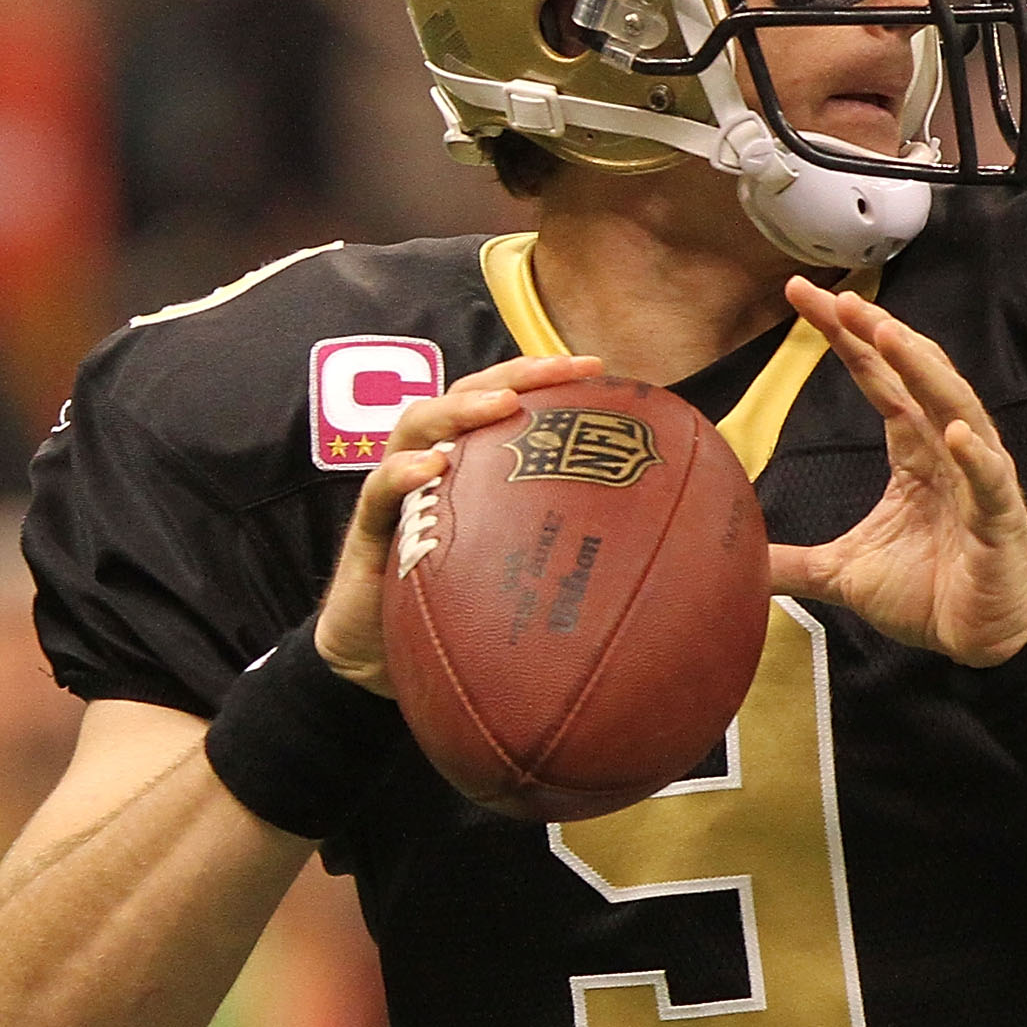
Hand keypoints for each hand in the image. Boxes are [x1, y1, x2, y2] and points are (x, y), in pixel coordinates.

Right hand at [312, 351, 602, 692]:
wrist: (385, 658)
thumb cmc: (460, 611)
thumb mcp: (522, 575)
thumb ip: (568, 552)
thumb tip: (658, 554)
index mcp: (469, 464)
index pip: (505, 402)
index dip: (544, 378)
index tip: (597, 368)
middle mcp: (430, 464)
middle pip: (465, 396)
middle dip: (513, 375)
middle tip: (560, 369)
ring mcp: (396, 491)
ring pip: (418, 425)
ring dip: (460, 408)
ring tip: (502, 403)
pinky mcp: (368, 530)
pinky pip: (378, 493)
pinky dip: (401, 473)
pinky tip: (432, 467)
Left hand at [769, 280, 1026, 665]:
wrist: (985, 642)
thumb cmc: (930, 593)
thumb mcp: (843, 574)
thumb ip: (792, 562)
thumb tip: (734, 563)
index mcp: (913, 451)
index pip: (876, 379)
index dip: (845, 338)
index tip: (804, 296)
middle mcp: (947, 450)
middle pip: (913, 376)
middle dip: (877, 334)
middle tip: (836, 298)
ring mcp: (977, 480)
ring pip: (954, 409)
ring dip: (923, 371)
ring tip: (889, 335)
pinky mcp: (999, 520)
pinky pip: (989, 481)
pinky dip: (975, 457)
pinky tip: (953, 434)